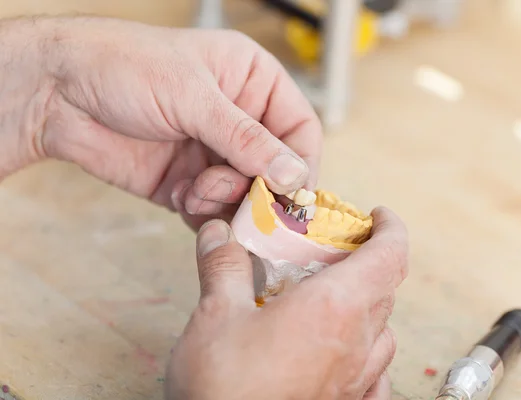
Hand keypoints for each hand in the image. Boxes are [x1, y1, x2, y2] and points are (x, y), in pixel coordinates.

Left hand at [0, 17, 321, 228]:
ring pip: (245, 195)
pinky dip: (201, 211)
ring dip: (225, 201)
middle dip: (257, 188)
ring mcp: (213, 153)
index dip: (301, 164)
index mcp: (253, 82)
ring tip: (196, 188)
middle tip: (238, 197)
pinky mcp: (188, 181)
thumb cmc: (124, 66)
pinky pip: (213, 210)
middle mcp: (238, 120)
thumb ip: (247, 139)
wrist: (57, 94)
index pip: (299, 129)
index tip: (291, 194)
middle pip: (274, 170)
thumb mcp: (194, 96)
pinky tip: (179, 194)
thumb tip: (294, 175)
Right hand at [165, 207, 408, 399]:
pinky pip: (377, 372)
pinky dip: (370, 350)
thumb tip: (218, 234)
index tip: (378, 216)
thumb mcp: (215, 315)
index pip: (389, 255)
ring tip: (338, 297)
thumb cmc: (224, 388)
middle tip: (339, 250)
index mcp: (333, 307)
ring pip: (384, 329)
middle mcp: (356, 342)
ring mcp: (356, 379)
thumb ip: (223, 267)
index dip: (391, 228)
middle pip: (386, 287)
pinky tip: (348, 352)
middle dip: (371, 260)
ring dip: (370, 303)